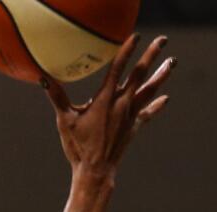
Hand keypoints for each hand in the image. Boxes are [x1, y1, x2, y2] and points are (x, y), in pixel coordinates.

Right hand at [43, 35, 172, 174]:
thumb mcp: (65, 120)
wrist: (96, 170)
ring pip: (149, 90)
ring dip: (161, 75)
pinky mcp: (133, 127)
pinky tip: (166, 98)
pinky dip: (156, 105)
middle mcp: (122, 104)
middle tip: (163, 40)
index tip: (135, 36)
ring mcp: (130, 115)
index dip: (126, 51)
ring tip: (172, 62)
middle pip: (140, 74)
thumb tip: (44, 78)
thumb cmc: (78, 146)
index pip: (117, 69)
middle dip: (151, 56)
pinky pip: (148, 113)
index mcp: (105, 99)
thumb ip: (57, 97)